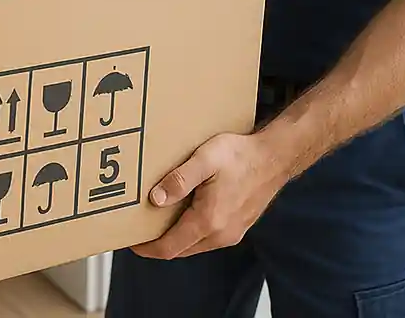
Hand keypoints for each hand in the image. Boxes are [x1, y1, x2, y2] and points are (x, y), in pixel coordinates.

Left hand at [131, 131, 289, 259]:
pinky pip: (207, 237)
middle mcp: (221, 234)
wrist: (273, 158)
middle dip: (157, 242)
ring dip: (174, 236)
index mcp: (209, 221)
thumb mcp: (204, 160)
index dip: (147, 248)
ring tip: (157, 217)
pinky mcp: (237, 227)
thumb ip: (179, 180)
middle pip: (180, 249)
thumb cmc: (240, 156)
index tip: (131, 241)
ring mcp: (231, 233)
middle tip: (139, 226)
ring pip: (194, 244)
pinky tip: (183, 211)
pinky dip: (190, 230)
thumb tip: (155, 199)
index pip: (170, 247)